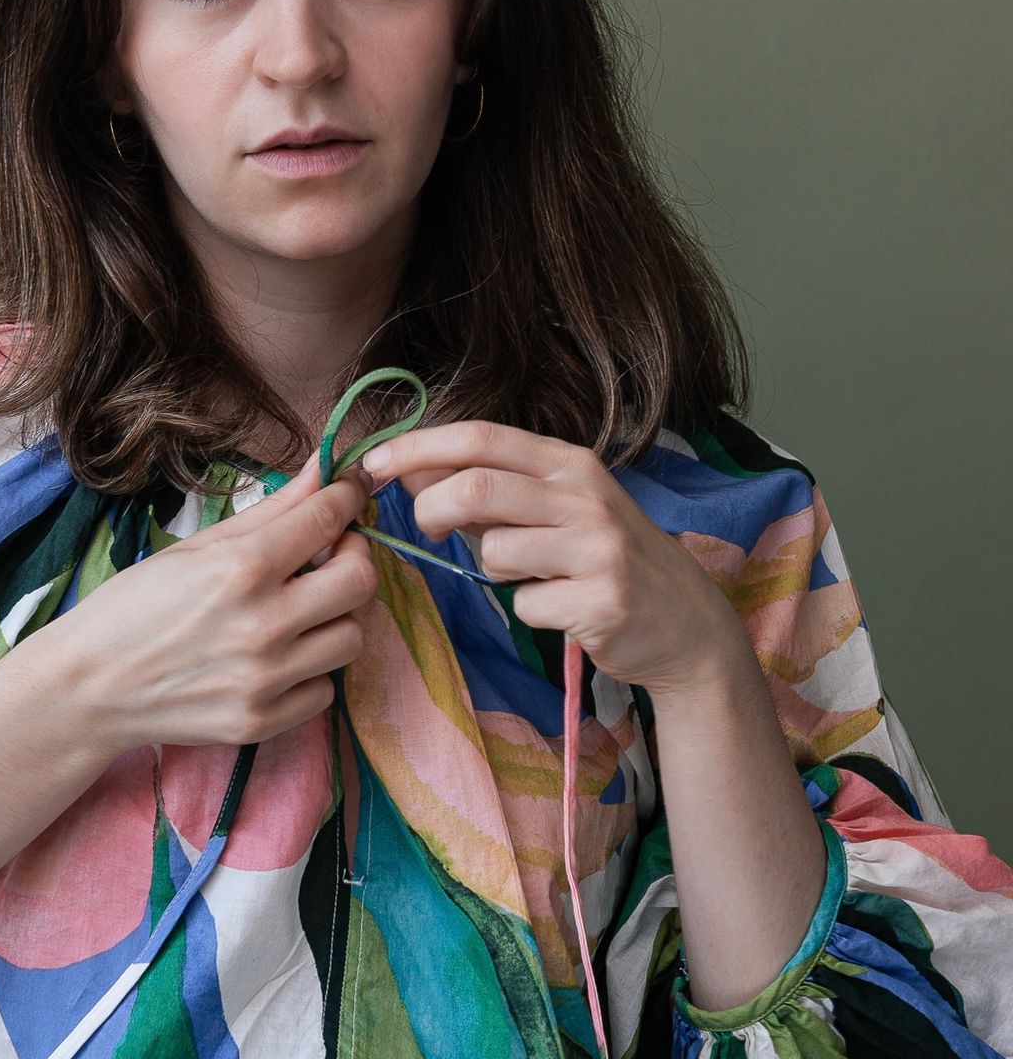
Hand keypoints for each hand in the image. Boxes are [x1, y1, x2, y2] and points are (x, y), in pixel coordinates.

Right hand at [55, 452, 378, 756]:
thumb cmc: (135, 607)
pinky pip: (324, 691)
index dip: (349, 497)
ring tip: (299, 610)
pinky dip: (310, 671)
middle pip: (361, 582)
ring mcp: (265, 680)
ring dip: (335, 617)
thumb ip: (274, 510)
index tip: (352, 492)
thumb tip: (328, 467)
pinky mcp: (262, 722)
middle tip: (330, 555)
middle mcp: (262, 625)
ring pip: (352, 638)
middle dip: (354, 558)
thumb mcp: (198, 547)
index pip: (330, 519)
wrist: (89, 687)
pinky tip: (277, 657)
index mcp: (241, 568)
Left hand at [358, 419, 743, 696]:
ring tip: (532, 574)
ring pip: (495, 552)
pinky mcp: (601, 601)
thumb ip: (491, 489)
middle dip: (432, 510)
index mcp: (570, 463)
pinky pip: (524, 604)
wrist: (685, 623)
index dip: (418, 447)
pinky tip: (563, 608)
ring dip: (493, 569)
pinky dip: (529, 608)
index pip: (481, 436)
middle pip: (476, 487)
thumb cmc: (604, 558)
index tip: (372, 465)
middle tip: (427, 531)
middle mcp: (586, 496)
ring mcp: (597, 548)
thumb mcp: (557, 508)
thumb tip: (410, 469)